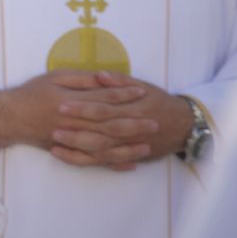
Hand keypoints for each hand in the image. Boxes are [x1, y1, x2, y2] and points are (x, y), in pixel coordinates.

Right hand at [0, 71, 149, 165]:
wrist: (9, 118)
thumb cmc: (32, 93)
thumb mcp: (54, 78)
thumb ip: (80, 79)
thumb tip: (104, 78)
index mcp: (71, 101)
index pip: (104, 98)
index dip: (125, 94)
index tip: (143, 92)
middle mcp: (73, 122)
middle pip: (109, 125)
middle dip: (134, 124)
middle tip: (156, 123)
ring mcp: (71, 139)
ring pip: (104, 146)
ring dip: (127, 147)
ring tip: (147, 145)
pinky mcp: (68, 150)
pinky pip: (93, 160)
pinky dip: (112, 163)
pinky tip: (128, 163)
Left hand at [52, 72, 192, 166]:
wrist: (184, 126)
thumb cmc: (160, 102)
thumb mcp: (144, 86)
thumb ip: (120, 81)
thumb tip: (99, 74)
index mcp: (132, 109)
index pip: (103, 109)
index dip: (82, 108)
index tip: (61, 104)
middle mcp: (130, 130)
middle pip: (99, 132)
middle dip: (75, 131)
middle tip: (52, 128)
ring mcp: (129, 146)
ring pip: (100, 151)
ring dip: (77, 149)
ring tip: (54, 145)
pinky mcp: (128, 157)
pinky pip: (105, 163)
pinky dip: (86, 161)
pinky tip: (66, 157)